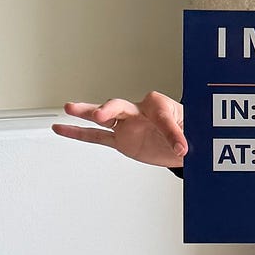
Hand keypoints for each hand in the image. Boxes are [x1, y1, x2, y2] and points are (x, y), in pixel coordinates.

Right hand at [52, 92, 186, 167]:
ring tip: (69, 107)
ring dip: (87, 112)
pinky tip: (61, 128)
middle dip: (110, 109)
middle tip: (101, 114)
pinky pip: (96, 137)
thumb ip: (184, 137)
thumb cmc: (188, 130)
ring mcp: (126, 124)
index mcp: (160, 105)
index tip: (182, 148)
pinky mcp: (120, 139)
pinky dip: (78, 133)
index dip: (172, 132)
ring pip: (103, 117)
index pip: (161, 115)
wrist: (184, 143)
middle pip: (120, 106)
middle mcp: (139, 111)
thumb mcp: (193, 132)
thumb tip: (182, 148)